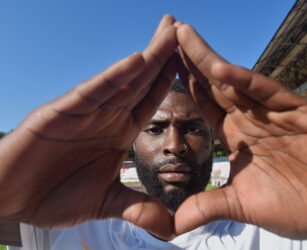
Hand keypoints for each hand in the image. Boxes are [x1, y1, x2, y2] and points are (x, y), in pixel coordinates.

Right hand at [0, 15, 176, 239]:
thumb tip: (169, 227)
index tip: (191, 64)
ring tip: (168, 30)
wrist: (10, 198)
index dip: (170, 82)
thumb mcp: (104, 202)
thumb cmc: (53, 195)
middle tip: (182, 27)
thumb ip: (136, 207)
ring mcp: (86, 112)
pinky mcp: (63, 113)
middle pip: (142, 81)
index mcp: (119, 133)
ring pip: (123, 79)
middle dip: (163, 54)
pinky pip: (94, 92)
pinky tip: (136, 61)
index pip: (151, 101)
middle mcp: (107, 116)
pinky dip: (114, 77)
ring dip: (147, 56)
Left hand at [174, 23, 306, 238]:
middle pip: (214, 85)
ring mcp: (273, 112)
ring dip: (209, 59)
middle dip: (190, 60)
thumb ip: (209, 207)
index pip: (205, 104)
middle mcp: (251, 118)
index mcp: (237, 136)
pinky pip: (268, 92)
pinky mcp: (298, 111)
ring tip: (184, 36)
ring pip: (235, 81)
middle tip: (169, 34)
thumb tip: (176, 224)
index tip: (164, 66)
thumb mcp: (242, 206)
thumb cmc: (296, 205)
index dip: (185, 85)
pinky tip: (221, 68)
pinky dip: (246, 81)